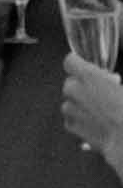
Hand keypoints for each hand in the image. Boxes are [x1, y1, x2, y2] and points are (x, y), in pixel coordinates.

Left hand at [62, 52, 122, 166]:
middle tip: (101, 93)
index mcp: (88, 75)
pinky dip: (80, 120)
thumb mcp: (121, 87)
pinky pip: (71, 118)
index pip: (70, 61)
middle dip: (82, 87)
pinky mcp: (71, 125)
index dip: (78, 64)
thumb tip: (110, 80)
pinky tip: (96, 122)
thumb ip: (109, 80)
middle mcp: (75, 90)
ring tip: (100, 111)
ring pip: (69, 102)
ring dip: (80, 104)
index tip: (85, 68)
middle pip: (70, 83)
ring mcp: (70, 109)